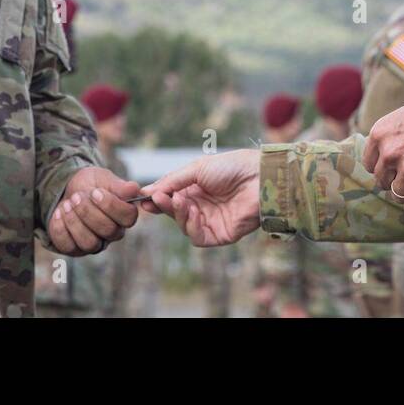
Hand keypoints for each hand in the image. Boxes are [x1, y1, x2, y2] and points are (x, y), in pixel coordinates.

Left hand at [47, 166, 141, 255]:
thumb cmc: (92, 184)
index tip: (95, 192)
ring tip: (67, 204)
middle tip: (77, 196)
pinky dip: (61, 228)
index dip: (111, 205)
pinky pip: (68, 246)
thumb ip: (119, 186)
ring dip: (75, 222)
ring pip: (89, 243)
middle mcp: (112, 233)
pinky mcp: (75, 249)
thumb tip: (134, 189)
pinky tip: (59, 212)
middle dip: (88, 212)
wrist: (69, 189)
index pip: (128, 217)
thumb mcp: (104, 179)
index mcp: (125, 215)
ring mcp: (94, 243)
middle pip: (107, 230)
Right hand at [139, 149, 260, 246]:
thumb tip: (148, 190)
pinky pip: (198, 237)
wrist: (260, 177)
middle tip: (157, 199)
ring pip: (184, 226)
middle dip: (164, 206)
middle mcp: (202, 206)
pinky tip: (192, 211)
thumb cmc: (232, 167)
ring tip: (179, 200)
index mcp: (196, 189)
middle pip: (174, 213)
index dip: (157, 198)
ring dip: (177, 214)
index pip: (171, 198)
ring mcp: (211, 221)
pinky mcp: (221, 235)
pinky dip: (190, 226)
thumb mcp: (197, 168)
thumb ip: (173, 181)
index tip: (143, 197)